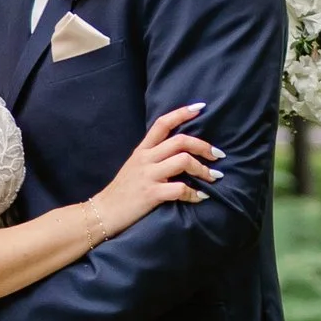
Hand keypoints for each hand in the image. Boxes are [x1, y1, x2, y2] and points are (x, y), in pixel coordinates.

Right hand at [94, 104, 221, 238]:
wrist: (102, 213)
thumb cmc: (122, 192)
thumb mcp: (135, 167)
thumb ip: (153, 157)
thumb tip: (180, 153)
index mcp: (142, 151)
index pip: (162, 123)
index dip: (182, 113)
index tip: (201, 107)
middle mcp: (145, 159)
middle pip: (180, 141)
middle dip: (204, 146)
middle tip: (218, 155)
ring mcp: (148, 176)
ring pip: (183, 160)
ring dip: (203, 169)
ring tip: (213, 178)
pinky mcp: (151, 194)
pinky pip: (180, 188)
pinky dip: (195, 193)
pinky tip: (200, 197)